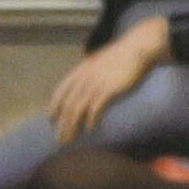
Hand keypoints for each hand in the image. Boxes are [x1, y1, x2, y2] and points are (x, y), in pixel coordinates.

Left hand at [49, 14, 167, 133]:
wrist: (137, 49)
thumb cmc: (121, 57)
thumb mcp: (99, 62)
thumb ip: (90, 74)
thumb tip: (87, 87)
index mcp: (80, 71)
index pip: (60, 92)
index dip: (54, 107)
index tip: (52, 119)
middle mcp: (84, 78)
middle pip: (67, 105)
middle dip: (62, 124)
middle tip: (60, 139)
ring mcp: (95, 84)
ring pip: (77, 110)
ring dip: (72, 127)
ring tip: (70, 140)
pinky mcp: (108, 90)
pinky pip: (95, 109)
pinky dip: (91, 121)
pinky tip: (90, 129)